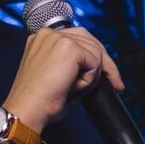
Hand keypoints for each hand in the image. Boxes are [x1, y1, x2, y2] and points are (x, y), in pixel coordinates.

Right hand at [6, 26, 121, 130]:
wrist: (28, 109)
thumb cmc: (39, 100)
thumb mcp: (54, 75)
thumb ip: (70, 64)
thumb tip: (97, 66)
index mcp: (43, 39)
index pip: (78, 38)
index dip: (95, 56)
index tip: (107, 73)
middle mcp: (49, 34)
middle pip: (91, 42)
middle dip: (106, 64)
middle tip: (116, 84)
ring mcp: (59, 38)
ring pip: (95, 54)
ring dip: (92, 77)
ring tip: (75, 91)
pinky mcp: (70, 48)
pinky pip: (95, 65)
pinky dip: (90, 81)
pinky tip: (73, 89)